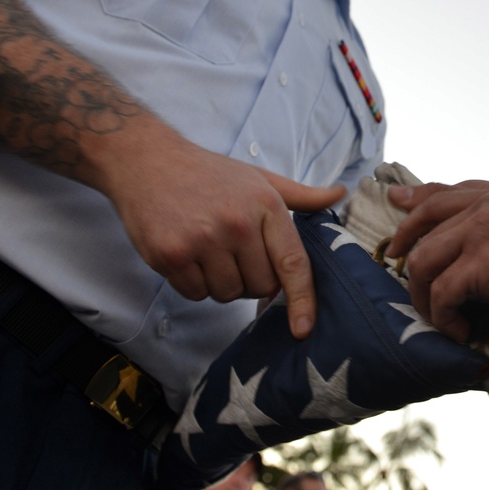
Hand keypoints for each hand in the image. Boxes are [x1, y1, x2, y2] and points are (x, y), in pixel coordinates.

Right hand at [102, 120, 344, 336]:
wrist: (148, 161)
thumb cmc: (209, 173)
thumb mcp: (259, 178)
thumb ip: (301, 195)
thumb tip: (340, 193)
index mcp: (265, 205)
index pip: (292, 263)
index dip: (302, 300)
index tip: (304, 328)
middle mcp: (237, 224)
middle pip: (259, 286)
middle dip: (251, 278)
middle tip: (233, 250)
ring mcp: (202, 240)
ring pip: (227, 294)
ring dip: (220, 282)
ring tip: (208, 249)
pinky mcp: (170, 254)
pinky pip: (195, 294)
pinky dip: (193, 283)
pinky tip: (187, 254)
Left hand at [386, 180, 488, 337]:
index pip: (440, 193)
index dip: (414, 201)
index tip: (397, 204)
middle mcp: (480, 207)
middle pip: (420, 224)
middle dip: (402, 248)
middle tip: (395, 268)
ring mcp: (478, 233)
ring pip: (422, 263)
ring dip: (424, 297)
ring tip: (441, 318)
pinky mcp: (480, 265)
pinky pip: (441, 295)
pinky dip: (445, 319)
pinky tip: (461, 332)